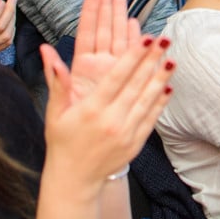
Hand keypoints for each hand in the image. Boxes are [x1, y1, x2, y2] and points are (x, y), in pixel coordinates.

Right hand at [41, 0, 174, 184]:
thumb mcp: (55, 113)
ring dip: (161, 79)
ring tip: (172, 60)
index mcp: (91, 110)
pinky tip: (169, 86)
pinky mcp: (136, 143)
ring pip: (147, 100)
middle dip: (151, 60)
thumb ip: (57, 82)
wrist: (74, 179)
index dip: (133, 57)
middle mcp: (111, 120)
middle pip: (136, 84)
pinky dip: (161, 102)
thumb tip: (47, 51)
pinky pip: (151, 118)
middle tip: (165, 39)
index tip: (146, 38)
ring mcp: (126, 133)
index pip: (117, 77)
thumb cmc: (62, 141)